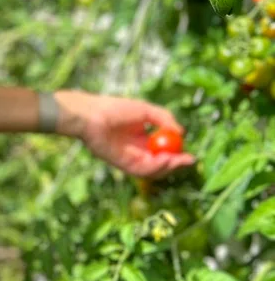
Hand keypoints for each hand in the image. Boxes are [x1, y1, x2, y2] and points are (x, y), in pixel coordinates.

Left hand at [55, 90, 195, 177]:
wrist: (91, 115)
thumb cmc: (114, 108)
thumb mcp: (145, 110)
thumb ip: (164, 118)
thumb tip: (181, 132)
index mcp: (142, 138)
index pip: (163, 151)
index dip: (177, 154)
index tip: (190, 153)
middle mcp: (137, 151)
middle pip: (160, 164)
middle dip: (176, 164)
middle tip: (189, 160)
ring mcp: (130, 159)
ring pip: (153, 171)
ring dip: (168, 168)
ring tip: (178, 160)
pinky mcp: (122, 165)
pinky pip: (142, 170)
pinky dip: (156, 167)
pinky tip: (165, 160)